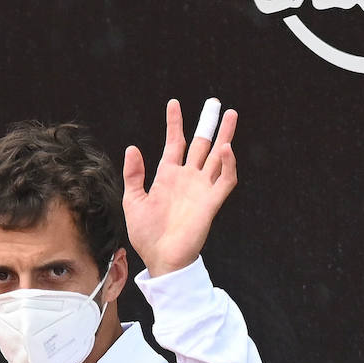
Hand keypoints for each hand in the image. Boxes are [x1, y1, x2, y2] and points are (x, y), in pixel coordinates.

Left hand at [122, 98, 237, 277]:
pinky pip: (225, 180)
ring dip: (224, 136)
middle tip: (216, 104)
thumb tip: (132, 148)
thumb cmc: (147, 236)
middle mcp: (187, 179)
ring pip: (217, 156)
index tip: (174, 104)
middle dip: (209, 124)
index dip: (174, 123)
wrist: (161, 259)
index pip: (175, 143)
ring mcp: (201, 189)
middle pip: (201, 145)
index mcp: (167, 176)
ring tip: (231, 115)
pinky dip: (228, 164)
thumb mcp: (133, 201)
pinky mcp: (211, 203)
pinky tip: (226, 149)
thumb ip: (134, 175)